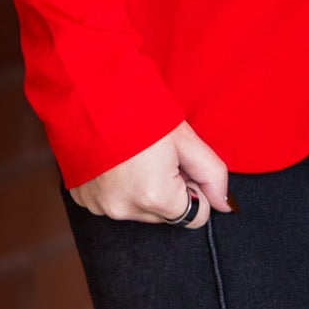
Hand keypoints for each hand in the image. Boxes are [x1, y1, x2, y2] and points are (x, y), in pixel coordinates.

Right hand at [69, 121, 235, 226]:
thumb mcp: (186, 138)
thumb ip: (212, 174)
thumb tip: (225, 205)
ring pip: (140, 210)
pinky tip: (116, 161)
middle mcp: (125, 210)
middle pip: (167, 214)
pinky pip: (114, 202)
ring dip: (144, 189)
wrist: (89, 92)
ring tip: (134, 155)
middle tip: (156, 154)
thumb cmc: (140, 110)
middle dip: (168, 189)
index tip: (180, 162)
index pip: (196, 216)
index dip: (193, 186)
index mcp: (155, 197)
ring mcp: (100, 207)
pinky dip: (119, 187)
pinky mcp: (83, 200)